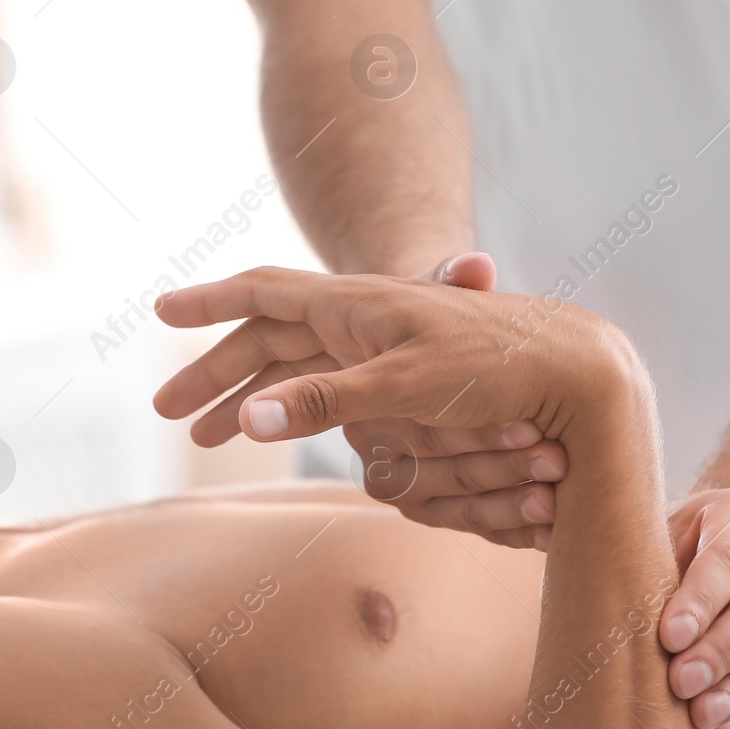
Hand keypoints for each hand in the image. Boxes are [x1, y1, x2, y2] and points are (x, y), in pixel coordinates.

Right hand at [150, 255, 566, 549]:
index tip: (160, 312)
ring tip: (205, 436)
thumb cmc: (496, 362)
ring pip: (294, 367)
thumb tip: (251, 420)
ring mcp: (380, 349)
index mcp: (356, 305)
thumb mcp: (409, 383)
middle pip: (268, 339)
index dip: (212, 302)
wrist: (568, 365)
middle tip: (167, 413)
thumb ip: (328, 400)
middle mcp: (362, 320)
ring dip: (248, 396)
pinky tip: (274, 436)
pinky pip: (328, 390)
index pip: (267, 292)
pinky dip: (291, 409)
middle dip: (215, 371)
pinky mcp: (400, 380)